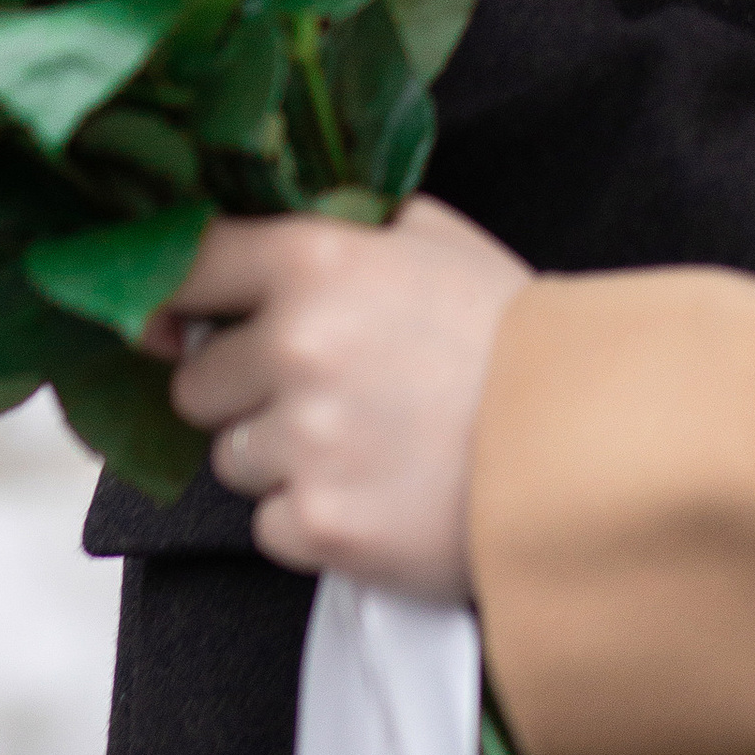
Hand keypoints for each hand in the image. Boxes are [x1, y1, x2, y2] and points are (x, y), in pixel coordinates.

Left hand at [153, 202, 531, 597]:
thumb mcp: (435, 241)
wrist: (586, 446)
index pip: (186, 267)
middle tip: (322, 391)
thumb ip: (342, 227)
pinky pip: (269, 526)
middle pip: (197, 382)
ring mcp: (305, 442)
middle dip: (243, 391)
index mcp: (316, 261)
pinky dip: (310, 519)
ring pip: (231, 458)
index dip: (171, 298)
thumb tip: (258, 236)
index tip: (169, 323)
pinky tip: (375, 494)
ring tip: (365, 445)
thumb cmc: (513, 337)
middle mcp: (295, 345)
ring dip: (279, 457)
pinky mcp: (320, 526)